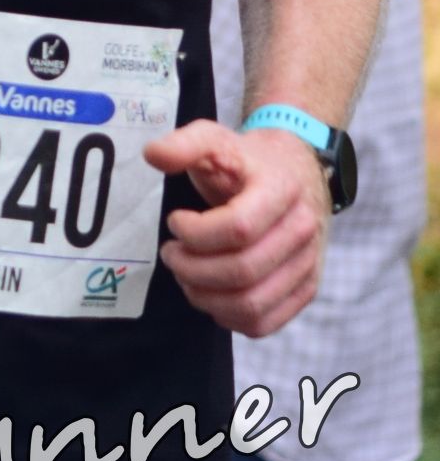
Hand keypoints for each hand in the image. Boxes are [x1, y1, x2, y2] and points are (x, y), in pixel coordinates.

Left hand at [147, 120, 328, 335]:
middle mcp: (303, 230)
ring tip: (185, 274)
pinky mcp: (305, 288)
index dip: (195, 233)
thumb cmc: (246, 160)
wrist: (295, 172)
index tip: (175, 220)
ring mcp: (308, 264)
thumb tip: (153, 155)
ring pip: (252, 304)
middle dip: (191, 268)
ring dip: (205, 297)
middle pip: (241, 271)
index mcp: (282, 190)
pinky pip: (266, 322)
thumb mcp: (214, 138)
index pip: (238, 228)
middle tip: (170, 254)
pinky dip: (229, 318)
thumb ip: (183, 144)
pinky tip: (209, 294)